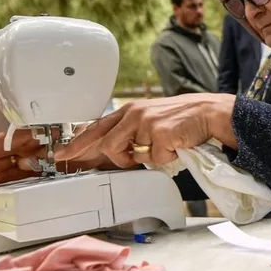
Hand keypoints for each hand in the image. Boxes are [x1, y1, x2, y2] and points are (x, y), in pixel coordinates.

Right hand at [0, 128, 111, 189]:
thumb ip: (75, 143)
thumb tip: (58, 153)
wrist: (117, 147)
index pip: (5, 142)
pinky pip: (13, 176)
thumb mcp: (91, 136)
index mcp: (40, 132)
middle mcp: (32, 144)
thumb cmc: (103, 137)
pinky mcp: (39, 171)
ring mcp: (34, 158)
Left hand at [58, 94, 236, 168]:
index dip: (77, 142)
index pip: (96, 127)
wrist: (208, 112)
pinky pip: (154, 159)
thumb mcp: (151, 118)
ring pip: (131, 156)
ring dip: (147, 157)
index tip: (62, 154)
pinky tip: (176, 145)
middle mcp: (133, 114)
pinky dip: (167, 158)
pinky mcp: (159, 134)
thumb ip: (131, 130)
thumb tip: (118, 149)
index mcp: (129, 110)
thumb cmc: (182, 118)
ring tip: (164, 146)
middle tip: (136, 158)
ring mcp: (145, 123)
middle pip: (107, 146)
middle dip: (121, 159)